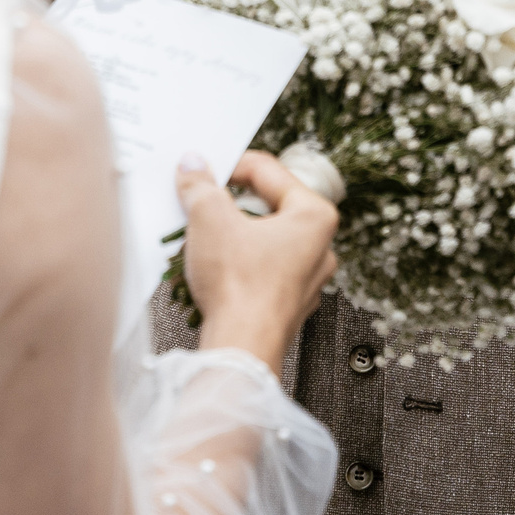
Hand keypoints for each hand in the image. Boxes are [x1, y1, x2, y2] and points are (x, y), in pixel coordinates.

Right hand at [177, 149, 339, 373]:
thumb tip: (194, 165)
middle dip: (228, 201)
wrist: (242, 349)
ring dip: (230, 231)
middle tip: (199, 198)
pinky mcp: (287, 301)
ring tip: (201, 233)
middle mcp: (320, 246)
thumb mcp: (209, 218)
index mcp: (314, 215)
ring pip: (262, 237)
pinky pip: (259, 266)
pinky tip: (211, 263)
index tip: (203, 169)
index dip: (228, 165)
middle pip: (266, 204)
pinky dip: (235, 260)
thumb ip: (201, 184)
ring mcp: (306, 277)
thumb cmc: (239, 287)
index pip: (266, 170)